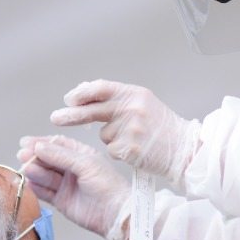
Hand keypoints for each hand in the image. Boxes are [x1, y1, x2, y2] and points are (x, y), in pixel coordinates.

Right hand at [16, 135, 130, 237]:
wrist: (115, 213)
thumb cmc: (108, 185)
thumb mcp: (86, 164)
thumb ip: (61, 156)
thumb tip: (39, 147)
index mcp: (81, 155)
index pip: (57, 145)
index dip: (41, 143)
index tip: (26, 142)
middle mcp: (72, 168)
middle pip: (48, 160)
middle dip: (34, 157)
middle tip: (22, 155)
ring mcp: (66, 184)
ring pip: (45, 175)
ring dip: (34, 171)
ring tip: (26, 168)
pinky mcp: (61, 200)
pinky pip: (44, 192)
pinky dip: (35, 188)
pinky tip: (28, 183)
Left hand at [50, 80, 199, 183]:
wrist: (185, 150)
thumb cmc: (163, 127)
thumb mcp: (144, 104)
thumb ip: (117, 98)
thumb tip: (84, 92)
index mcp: (135, 94)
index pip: (100, 88)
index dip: (82, 94)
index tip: (69, 99)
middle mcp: (132, 109)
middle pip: (93, 110)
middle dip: (71, 115)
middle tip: (55, 118)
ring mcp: (131, 130)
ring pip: (105, 134)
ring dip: (112, 138)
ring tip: (135, 139)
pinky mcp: (130, 149)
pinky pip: (112, 150)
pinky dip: (119, 151)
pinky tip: (136, 150)